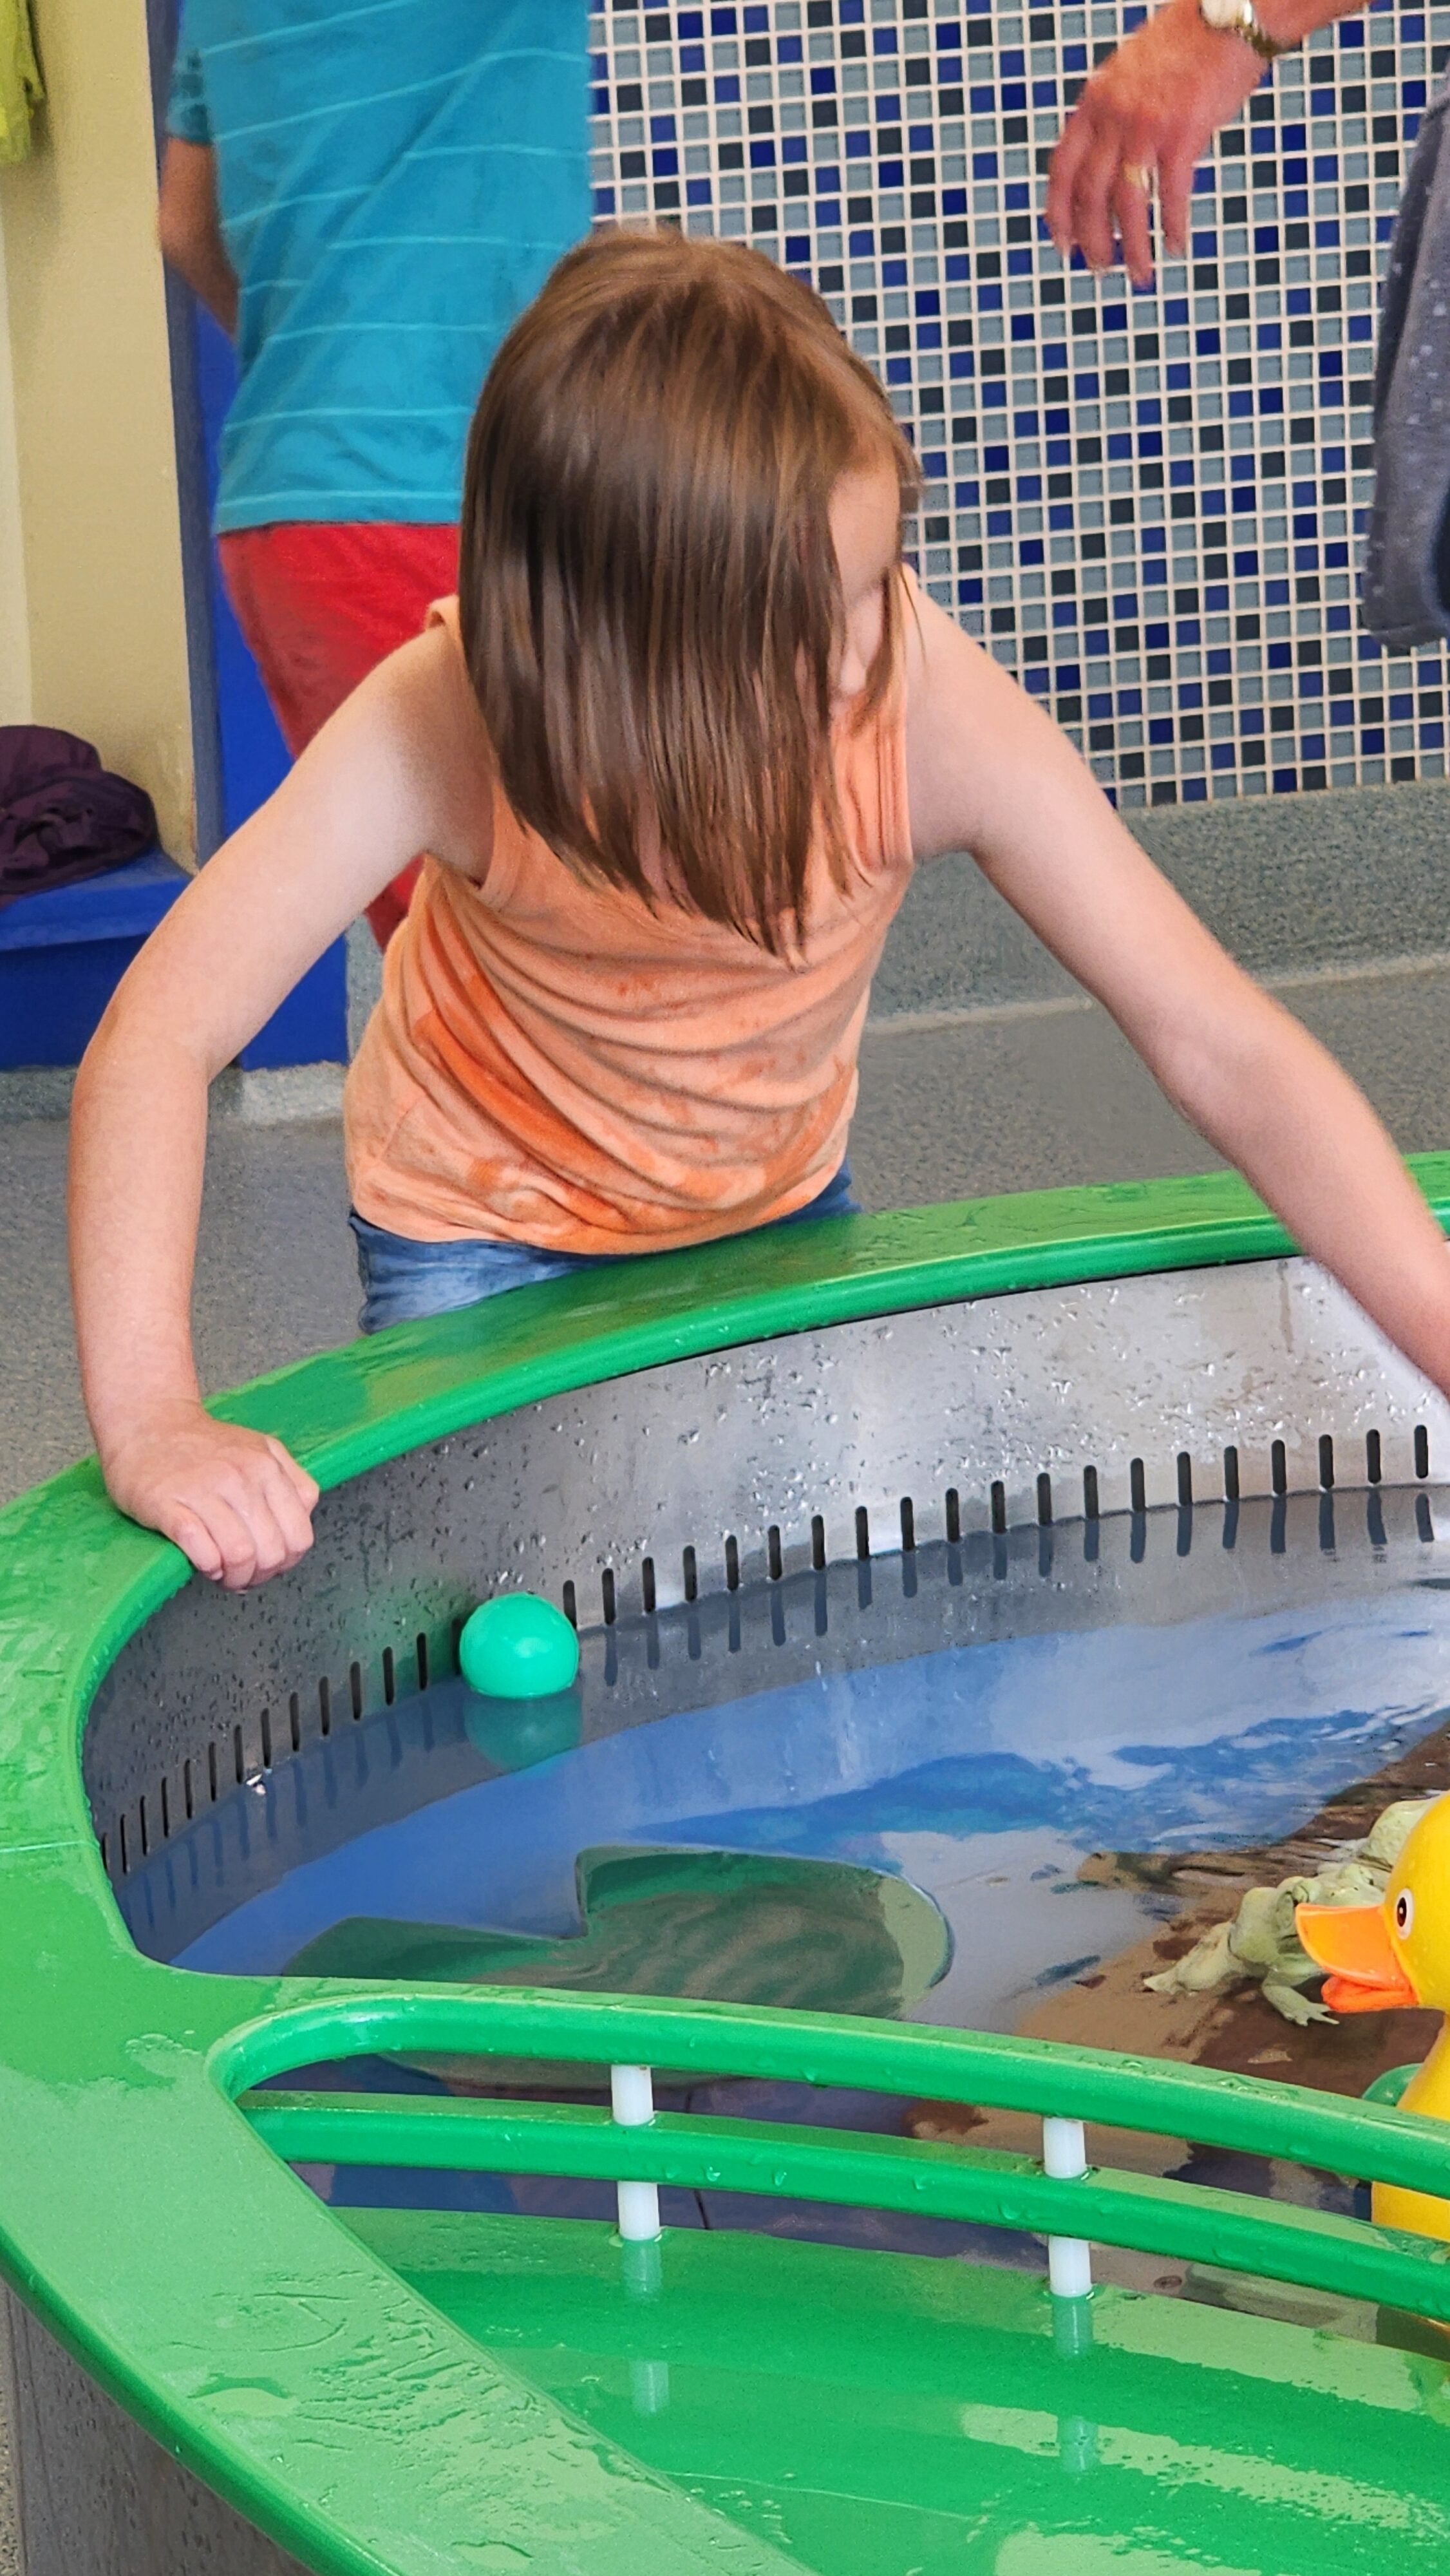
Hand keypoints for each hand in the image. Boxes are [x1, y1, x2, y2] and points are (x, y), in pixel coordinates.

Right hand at [101, 1401, 319, 1589]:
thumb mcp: (260, 1450)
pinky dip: (208, 1566)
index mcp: (269, 1466)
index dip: (287, 1562)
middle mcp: (242, 1476)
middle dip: (260, 1576)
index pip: (299, 1536)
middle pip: (272, 1552)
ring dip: (233, 1577)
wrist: (148, 1424)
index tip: (268, 1565)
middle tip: (243, 1576)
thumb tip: (297, 1528)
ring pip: (240, 1555)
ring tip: (222, 1573)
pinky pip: (201, 1550)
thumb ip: (290, 1483)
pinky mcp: (167, 1504)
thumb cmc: (203, 1447)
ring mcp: (204, 1489)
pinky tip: (204, 1562)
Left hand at [1046, 0, 1263, 282]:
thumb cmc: (1185, 45)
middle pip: (1091, 195)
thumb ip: (1111, 115)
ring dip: (1132, 247)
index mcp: (1094, 101)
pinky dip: (1174, 227)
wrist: (1229, 14)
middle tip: (1100, 272)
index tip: (1062, 246)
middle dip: (1093, 241)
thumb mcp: (1129, 74)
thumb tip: (1104, 163)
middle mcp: (1113, 115)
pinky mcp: (1183, 133)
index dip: (1059, 214)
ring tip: (1139, 275)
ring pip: (1127, 204)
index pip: (1062, 169)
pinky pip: (1172, 195)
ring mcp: (1146, 125)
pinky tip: (1177, 247)